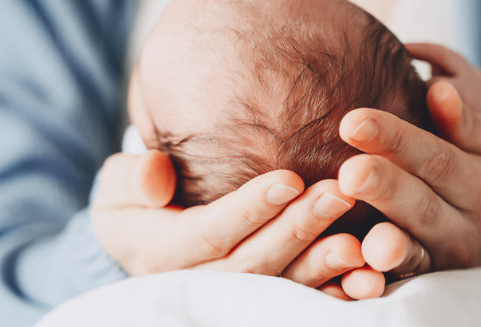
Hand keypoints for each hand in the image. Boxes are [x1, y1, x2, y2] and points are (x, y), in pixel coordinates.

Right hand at [91, 151, 364, 291]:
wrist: (142, 240)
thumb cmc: (133, 203)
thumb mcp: (117, 186)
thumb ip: (133, 179)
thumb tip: (155, 178)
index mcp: (163, 253)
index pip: (210, 233)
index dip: (250, 209)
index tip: (290, 178)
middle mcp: (198, 283)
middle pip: (253, 263)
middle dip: (297, 229)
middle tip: (338, 193)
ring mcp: (229, 297)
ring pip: (279, 286)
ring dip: (320, 264)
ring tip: (358, 239)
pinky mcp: (256, 300)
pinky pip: (295, 301)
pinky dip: (329, 292)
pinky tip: (363, 276)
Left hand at [337, 81, 480, 284]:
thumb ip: (465, 123)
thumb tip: (437, 89)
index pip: (437, 159)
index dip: (396, 140)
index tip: (354, 120)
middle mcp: (468, 229)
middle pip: (421, 206)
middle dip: (384, 188)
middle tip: (349, 170)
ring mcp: (445, 260)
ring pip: (412, 250)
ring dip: (385, 241)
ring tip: (362, 232)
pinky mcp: (424, 280)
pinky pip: (400, 281)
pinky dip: (376, 278)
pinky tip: (353, 267)